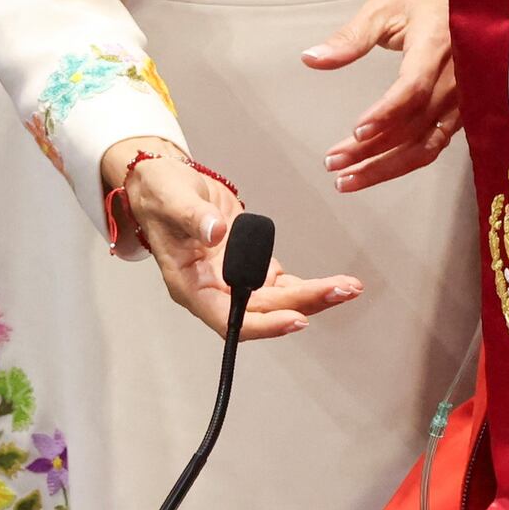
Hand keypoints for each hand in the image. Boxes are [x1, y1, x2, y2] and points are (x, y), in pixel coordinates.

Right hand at [100, 140, 362, 341]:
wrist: (166, 185)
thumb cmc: (161, 195)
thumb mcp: (172, 199)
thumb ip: (193, 217)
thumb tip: (216, 233)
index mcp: (190, 285)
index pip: (228, 319)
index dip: (263, 324)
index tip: (294, 319)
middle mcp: (214, 289)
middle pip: (262, 310)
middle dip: (303, 304)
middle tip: (340, 291)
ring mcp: (232, 279)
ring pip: (276, 301)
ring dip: (312, 297)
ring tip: (347, 288)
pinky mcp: (248, 264)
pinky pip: (280, 285)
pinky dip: (305, 286)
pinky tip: (332, 284)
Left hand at [309, 0, 460, 194]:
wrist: (478, 4)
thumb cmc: (428, 2)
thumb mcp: (385, 8)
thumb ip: (350, 38)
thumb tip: (311, 58)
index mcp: (436, 45)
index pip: (413, 88)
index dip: (386, 113)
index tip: (356, 131)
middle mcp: (456, 77)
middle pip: (413, 125)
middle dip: (371, 150)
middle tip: (333, 164)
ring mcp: (463, 99)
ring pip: (425, 145)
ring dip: (385, 167)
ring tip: (347, 179)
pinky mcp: (462, 112)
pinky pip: (435, 144)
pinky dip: (406, 162)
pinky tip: (378, 170)